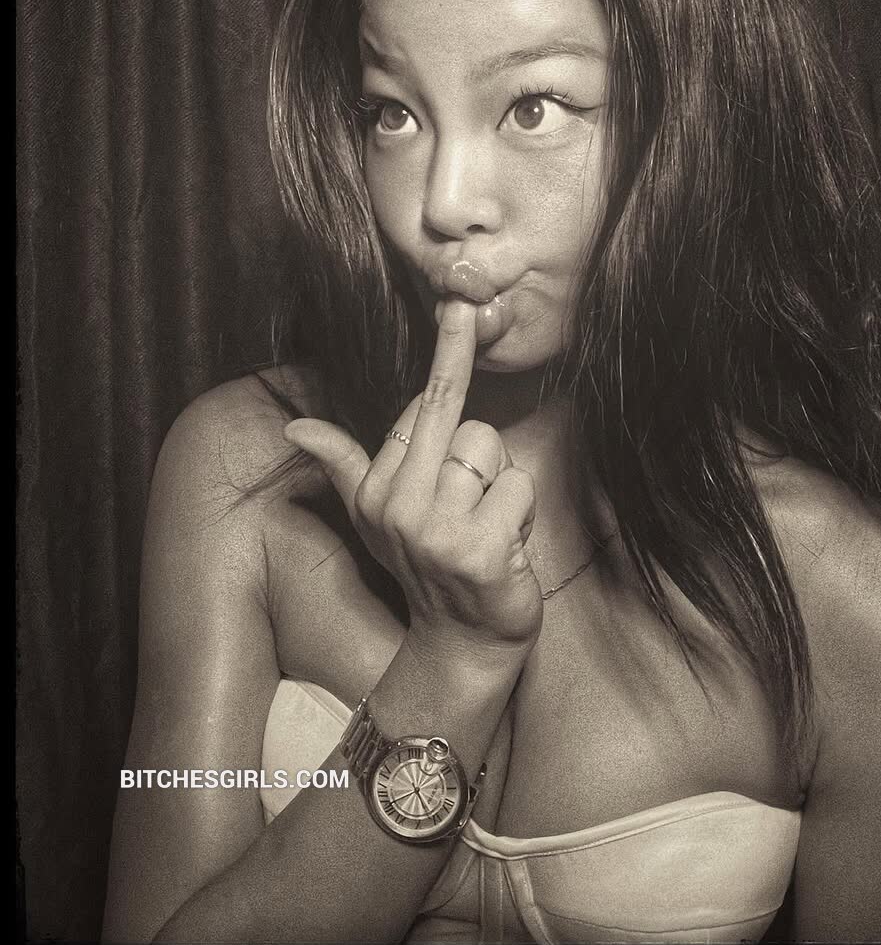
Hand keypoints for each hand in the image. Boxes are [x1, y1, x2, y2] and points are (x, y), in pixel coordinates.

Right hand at [283, 299, 542, 666]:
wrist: (462, 644)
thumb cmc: (426, 565)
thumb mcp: (373, 516)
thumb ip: (342, 463)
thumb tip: (294, 428)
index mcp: (375, 488)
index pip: (420, 403)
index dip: (447, 351)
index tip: (458, 300)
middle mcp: (397, 506)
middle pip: (460, 420)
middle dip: (477, 443)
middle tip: (468, 497)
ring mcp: (436, 530)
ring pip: (495, 453)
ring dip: (502, 490)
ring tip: (484, 526)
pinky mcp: (479, 550)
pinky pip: (520, 488)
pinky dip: (521, 515)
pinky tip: (502, 547)